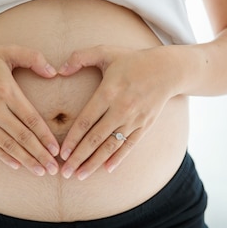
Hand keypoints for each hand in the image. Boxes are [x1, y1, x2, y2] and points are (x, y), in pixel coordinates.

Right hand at [0, 45, 59, 175]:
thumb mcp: (8, 51)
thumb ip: (33, 58)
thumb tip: (54, 72)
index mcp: (6, 91)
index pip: (30, 119)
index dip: (45, 136)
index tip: (56, 150)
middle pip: (22, 136)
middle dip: (40, 154)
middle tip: (54, 169)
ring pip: (7, 145)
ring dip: (25, 160)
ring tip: (40, 171)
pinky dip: (4, 157)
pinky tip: (17, 166)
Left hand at [57, 45, 179, 179]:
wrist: (167, 70)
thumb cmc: (132, 60)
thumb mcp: (105, 51)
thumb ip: (80, 57)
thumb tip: (58, 70)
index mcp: (108, 92)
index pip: (86, 120)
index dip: (73, 139)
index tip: (62, 153)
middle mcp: (121, 109)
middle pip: (96, 138)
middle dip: (79, 157)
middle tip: (65, 173)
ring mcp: (134, 119)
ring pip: (111, 146)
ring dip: (94, 162)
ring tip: (80, 176)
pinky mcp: (145, 126)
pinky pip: (129, 145)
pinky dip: (118, 158)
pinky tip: (106, 169)